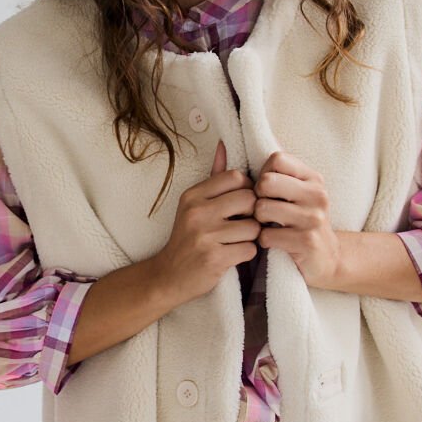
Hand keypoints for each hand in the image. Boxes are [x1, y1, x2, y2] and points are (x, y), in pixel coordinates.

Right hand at [150, 138, 258, 306]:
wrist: (168, 275)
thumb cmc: (187, 237)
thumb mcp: (194, 204)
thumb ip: (213, 177)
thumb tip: (224, 145)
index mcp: (193, 195)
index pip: (236, 177)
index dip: (247, 189)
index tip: (242, 203)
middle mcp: (197, 212)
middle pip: (249, 199)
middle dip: (252, 213)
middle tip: (243, 222)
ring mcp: (205, 236)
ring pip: (253, 227)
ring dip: (251, 236)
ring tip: (238, 240)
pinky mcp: (215, 258)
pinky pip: (250, 249)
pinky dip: (247, 253)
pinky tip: (234, 254)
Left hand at [253, 150, 340, 284]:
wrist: (326, 259)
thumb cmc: (300, 221)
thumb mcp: (295, 192)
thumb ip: (273, 170)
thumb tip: (232, 141)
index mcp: (313, 178)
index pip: (276, 159)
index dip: (263, 174)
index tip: (268, 190)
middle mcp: (317, 194)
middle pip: (266, 181)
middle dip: (257, 198)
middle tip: (265, 210)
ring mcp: (313, 218)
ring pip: (263, 208)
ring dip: (258, 221)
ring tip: (269, 226)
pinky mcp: (307, 242)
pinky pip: (266, 235)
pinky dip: (264, 241)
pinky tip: (274, 243)